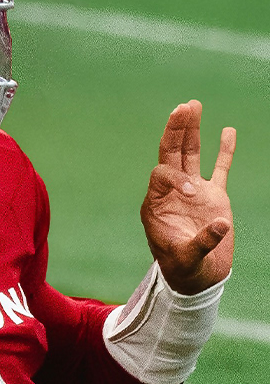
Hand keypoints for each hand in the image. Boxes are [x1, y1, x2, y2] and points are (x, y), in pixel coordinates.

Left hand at [141, 100, 234, 293]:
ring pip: (190, 155)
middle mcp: (171, 194)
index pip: (162, 175)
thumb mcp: (187, 259)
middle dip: (176, 132)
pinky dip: (223, 151)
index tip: (194, 192)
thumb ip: (201, 243)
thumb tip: (221, 225)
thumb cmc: (184, 270)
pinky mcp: (213, 197)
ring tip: (192, 105)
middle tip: (182, 107)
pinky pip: (218, 169)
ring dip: (191, 132)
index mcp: (156, 205)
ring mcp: (193, 193)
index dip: (176, 177)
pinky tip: (227, 130)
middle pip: (170, 155)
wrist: (197, 278)